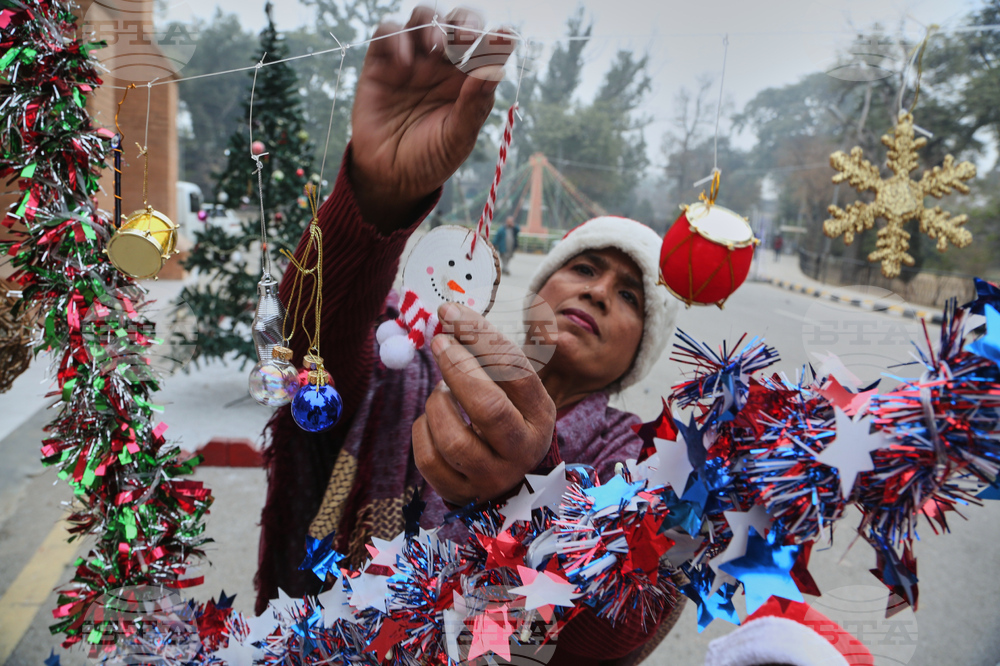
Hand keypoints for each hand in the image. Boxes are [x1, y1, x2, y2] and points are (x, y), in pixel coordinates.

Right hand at [350, 6, 515, 232]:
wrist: (389, 177)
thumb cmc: (429, 158)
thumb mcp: (457, 138)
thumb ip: (474, 104)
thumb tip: (495, 70)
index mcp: (468, 80)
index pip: (486, 48)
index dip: (496, 39)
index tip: (505, 37)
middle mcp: (442, 64)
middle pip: (458, 23)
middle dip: (466, 22)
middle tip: (468, 37)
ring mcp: (412, 60)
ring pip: (424, 18)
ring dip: (433, 24)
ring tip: (436, 47)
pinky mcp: (380, 62)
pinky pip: (388, 33)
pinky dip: (397, 37)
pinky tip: (404, 63)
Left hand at [412, 303, 555, 504]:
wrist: (509, 480)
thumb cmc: (507, 419)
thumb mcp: (517, 391)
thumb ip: (493, 355)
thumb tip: (452, 316)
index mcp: (540, 416)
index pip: (516, 371)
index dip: (480, 338)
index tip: (450, 313)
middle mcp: (521, 450)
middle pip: (488, 408)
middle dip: (458, 368)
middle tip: (439, 342)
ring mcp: (490, 476)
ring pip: (453, 438)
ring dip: (438, 403)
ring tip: (441, 391)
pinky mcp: (459, 492)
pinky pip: (428, 459)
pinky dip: (423, 430)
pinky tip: (432, 419)